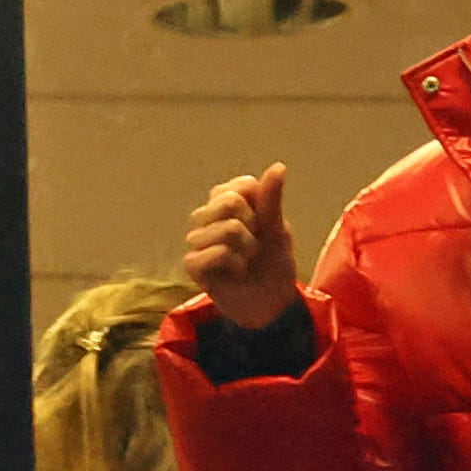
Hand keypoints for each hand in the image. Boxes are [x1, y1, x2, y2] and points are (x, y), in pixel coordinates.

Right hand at [184, 164, 303, 329]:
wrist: (271, 304)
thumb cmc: (273, 264)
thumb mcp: (277, 230)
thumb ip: (272, 199)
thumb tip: (278, 166)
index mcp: (227, 203)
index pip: (242, 185)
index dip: (261, 206)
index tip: (264, 226)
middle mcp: (207, 217)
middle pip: (230, 202)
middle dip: (254, 227)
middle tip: (254, 246)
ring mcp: (196, 240)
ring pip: (227, 228)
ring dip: (248, 249)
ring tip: (246, 261)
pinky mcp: (192, 263)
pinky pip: (216, 252)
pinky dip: (235, 264)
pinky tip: (235, 273)